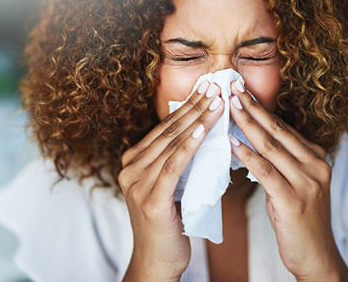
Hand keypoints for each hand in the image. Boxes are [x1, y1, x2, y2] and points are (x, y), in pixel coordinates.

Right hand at [120, 81, 223, 281]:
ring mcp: (137, 183)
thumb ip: (175, 161)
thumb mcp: (169, 186)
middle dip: (194, 107)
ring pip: (172, 143)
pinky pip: (173, 165)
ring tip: (217, 102)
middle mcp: (130, 169)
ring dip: (197, 120)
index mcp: (132, 162)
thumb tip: (201, 133)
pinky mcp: (150, 199)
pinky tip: (204, 130)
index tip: (206, 90)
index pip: (164, 128)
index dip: (186, 107)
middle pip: (168, 131)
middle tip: (215, 87)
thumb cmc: (167, 224)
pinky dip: (190, 145)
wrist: (157, 261)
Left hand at [228, 80, 347, 281]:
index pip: (284, 127)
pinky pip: (266, 171)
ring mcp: (307, 182)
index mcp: (316, 158)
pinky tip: (232, 143)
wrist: (316, 256)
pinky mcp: (293, 200)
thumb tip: (249, 138)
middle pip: (278, 130)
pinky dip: (248, 155)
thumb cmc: (298, 219)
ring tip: (229, 106)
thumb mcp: (293, 183)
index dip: (260, 108)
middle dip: (253, 107)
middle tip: (232, 87)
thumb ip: (278, 161)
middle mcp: (315, 165)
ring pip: (271, 146)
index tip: (241, 91)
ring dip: (247, 123)